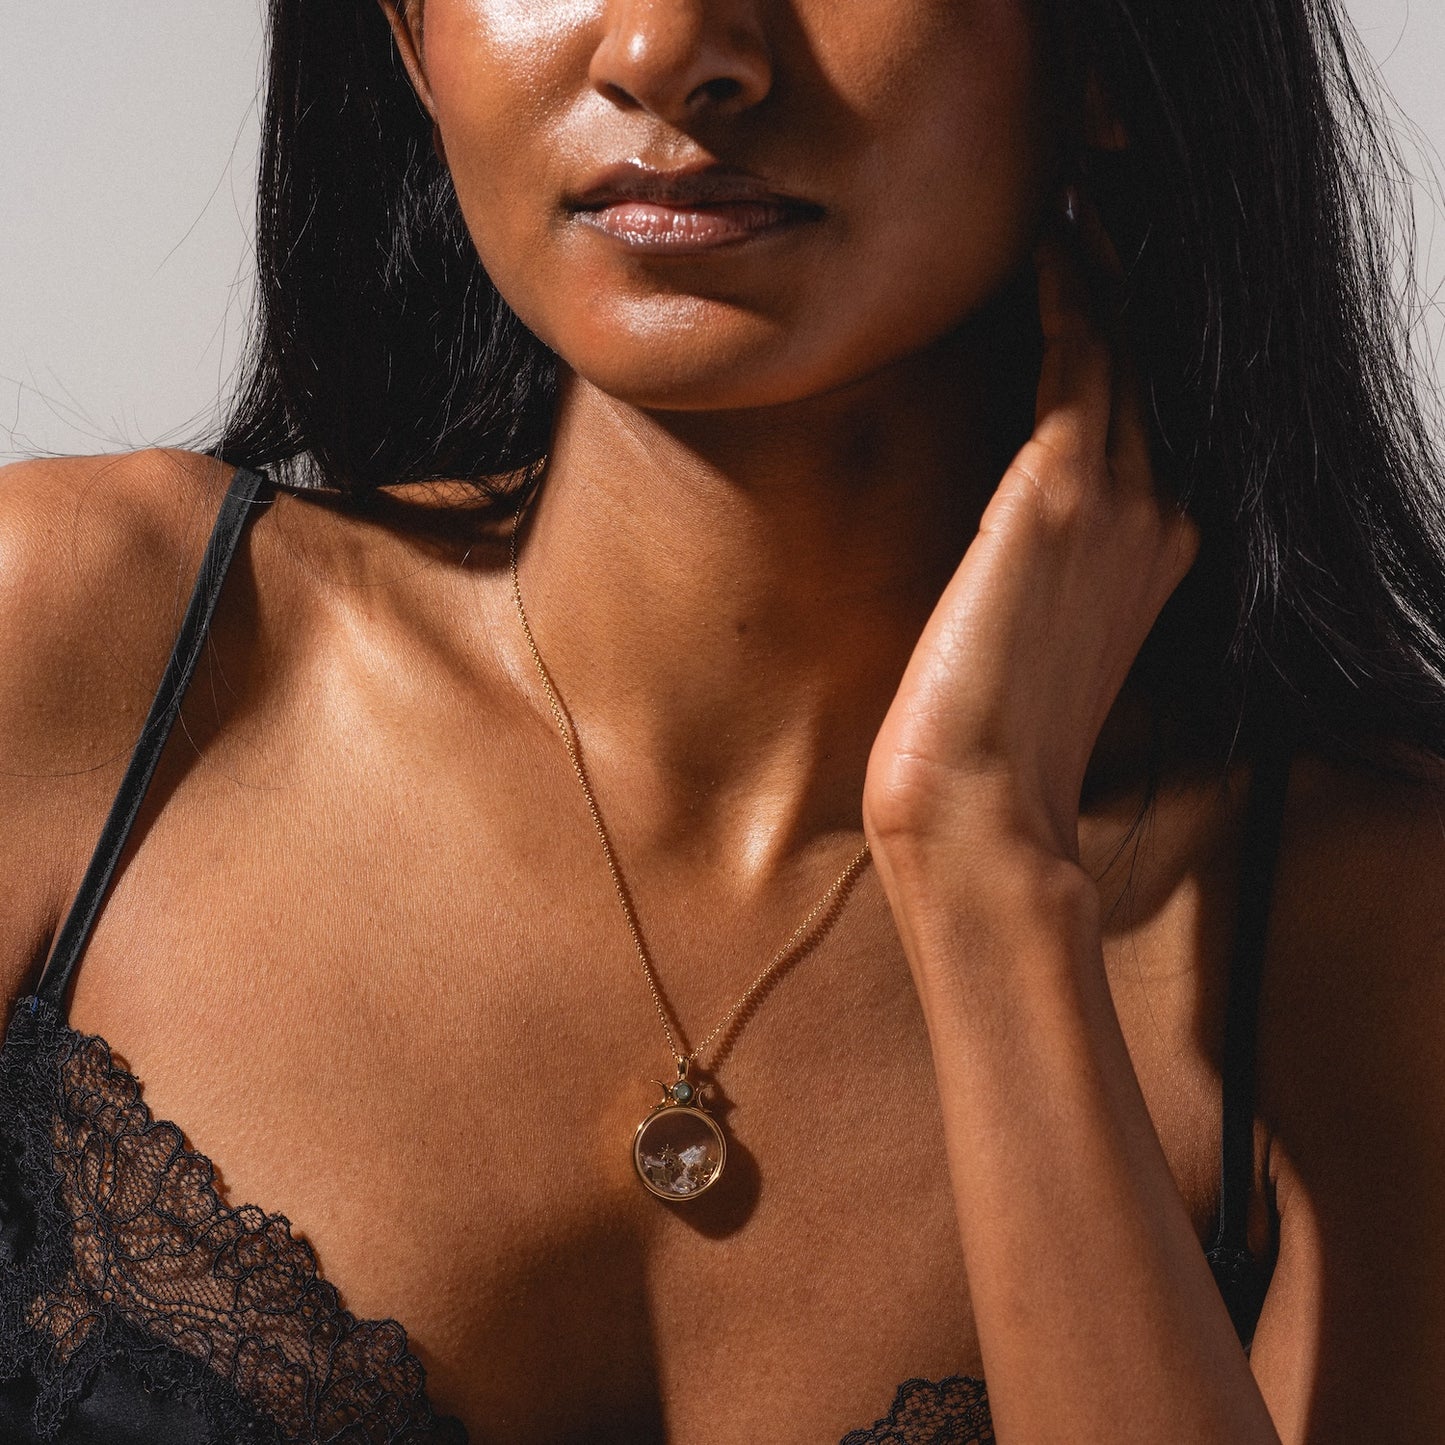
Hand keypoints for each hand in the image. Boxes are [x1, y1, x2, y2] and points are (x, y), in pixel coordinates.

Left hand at [863, 197, 1199, 865]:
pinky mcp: (1060, 497)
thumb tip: (1004, 551)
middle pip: (1156, 368)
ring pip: (1129, 349)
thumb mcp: (1035, 646)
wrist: (978, 807)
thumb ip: (1043, 578)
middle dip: (1132, 285)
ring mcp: (1121, 506)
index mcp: (1155, 557)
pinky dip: (1072, 292)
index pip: (1153, 419)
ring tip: (1080, 197)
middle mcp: (1159, 520)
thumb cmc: (990, 742)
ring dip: (1108, 267)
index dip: (1135, 340)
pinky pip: (1080, 361)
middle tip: (1101, 204)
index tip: (1104, 277)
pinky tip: (1052, 241)